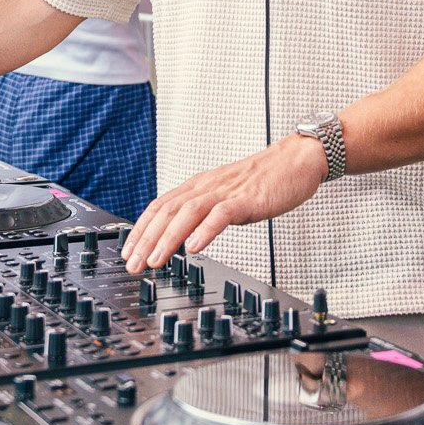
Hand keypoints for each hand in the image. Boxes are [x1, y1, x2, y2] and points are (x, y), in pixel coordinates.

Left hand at [124, 134, 326, 272]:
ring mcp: (226, 192)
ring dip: (168, 238)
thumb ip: (203, 211)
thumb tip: (181, 235)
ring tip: (155, 260)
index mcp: (199, 186)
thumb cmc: (262, 181)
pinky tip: (195, 247)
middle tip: (133, 264)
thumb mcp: (224, 194)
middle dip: (146, 239)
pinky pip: (222, 214)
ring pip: (188, 213)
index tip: (128, 252)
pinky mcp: (247, 199)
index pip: (159, 206)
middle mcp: (207, 187)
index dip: (140, 229)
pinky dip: (206, 230)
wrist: (296, 160)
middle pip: (167, 211)